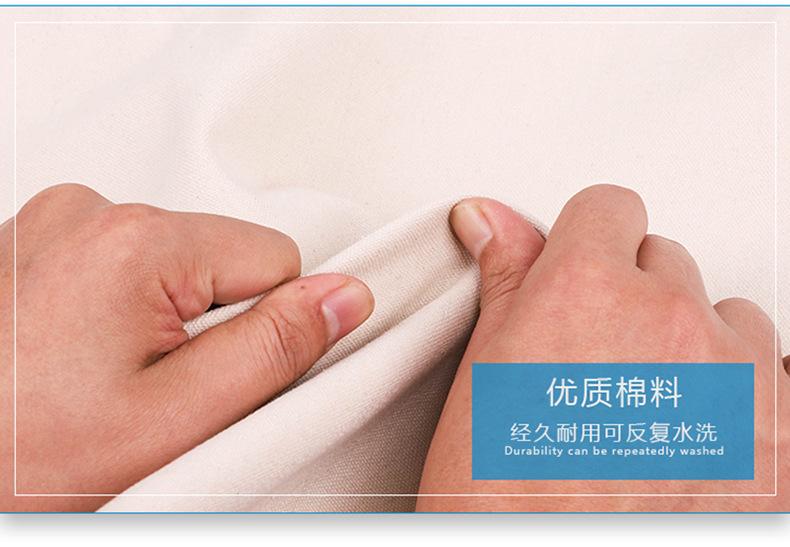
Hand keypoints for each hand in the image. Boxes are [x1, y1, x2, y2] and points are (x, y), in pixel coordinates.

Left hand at [0, 184, 373, 510]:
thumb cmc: (27, 458)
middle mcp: (88, 211)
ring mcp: (52, 222)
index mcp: (136, 242)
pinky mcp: (33, 241)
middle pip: (221, 258)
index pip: (276, 258)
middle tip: (148, 386)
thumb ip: (275, 348)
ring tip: (105, 374)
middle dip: (205, 323)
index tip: (207, 373)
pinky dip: (118, 308)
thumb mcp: (176, 420)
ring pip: (174, 264)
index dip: (262, 326)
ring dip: (159, 317)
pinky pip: (122, 264)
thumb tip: (345, 296)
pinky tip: (78, 354)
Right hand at [418, 184, 788, 510]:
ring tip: (648, 406)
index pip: (608, 208)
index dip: (586, 241)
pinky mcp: (782, 438)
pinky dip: (740, 395)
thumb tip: (490, 219)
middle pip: (664, 258)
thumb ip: (504, 280)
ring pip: (730, 314)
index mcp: (585, 295)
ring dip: (695, 344)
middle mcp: (670, 322)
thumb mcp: (483, 383)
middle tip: (595, 362)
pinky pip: (774, 375)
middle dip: (633, 295)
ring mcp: (738, 380)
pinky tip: (692, 438)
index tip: (577, 269)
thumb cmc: (505, 509)